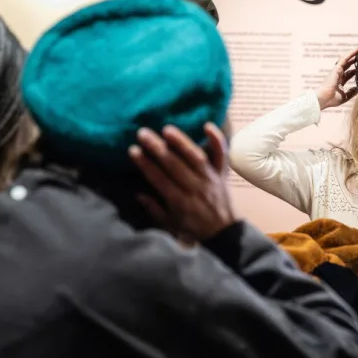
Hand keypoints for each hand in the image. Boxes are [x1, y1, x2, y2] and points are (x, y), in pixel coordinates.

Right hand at [128, 123, 236, 241]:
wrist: (223, 232)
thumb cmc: (193, 226)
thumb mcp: (170, 224)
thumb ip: (154, 209)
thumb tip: (138, 194)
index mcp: (179, 202)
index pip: (159, 179)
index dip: (145, 164)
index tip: (133, 150)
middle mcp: (195, 188)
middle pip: (174, 165)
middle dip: (157, 148)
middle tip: (143, 133)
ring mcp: (210, 179)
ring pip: (196, 158)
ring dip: (181, 142)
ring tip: (167, 129)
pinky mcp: (222, 173)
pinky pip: (222, 156)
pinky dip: (217, 140)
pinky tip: (207, 125)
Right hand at [316, 49, 357, 109]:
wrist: (323, 98)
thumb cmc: (331, 99)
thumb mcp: (345, 96)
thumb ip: (352, 92)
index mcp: (339, 82)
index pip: (349, 74)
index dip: (355, 71)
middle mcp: (338, 75)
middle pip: (348, 66)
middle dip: (355, 62)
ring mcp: (336, 71)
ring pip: (346, 61)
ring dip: (353, 55)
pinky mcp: (336, 68)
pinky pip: (344, 59)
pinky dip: (350, 54)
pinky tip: (356, 50)